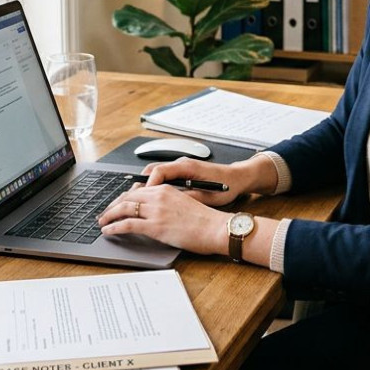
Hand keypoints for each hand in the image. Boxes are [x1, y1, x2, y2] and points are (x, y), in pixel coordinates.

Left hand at [97, 184, 227, 254]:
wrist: (215, 228)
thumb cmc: (206, 220)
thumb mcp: (185, 203)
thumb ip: (168, 202)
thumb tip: (156, 211)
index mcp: (166, 189)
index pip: (137, 190)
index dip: (123, 198)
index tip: (116, 205)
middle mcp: (158, 196)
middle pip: (127, 197)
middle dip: (112, 206)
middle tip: (104, 213)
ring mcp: (156, 211)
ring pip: (123, 209)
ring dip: (109, 215)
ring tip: (102, 222)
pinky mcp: (155, 226)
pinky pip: (127, 224)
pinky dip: (114, 227)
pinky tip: (108, 231)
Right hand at [141, 156, 276, 207]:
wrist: (238, 178)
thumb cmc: (227, 186)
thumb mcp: (207, 197)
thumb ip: (187, 199)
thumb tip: (169, 205)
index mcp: (187, 167)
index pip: (159, 171)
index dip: (148, 185)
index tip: (142, 197)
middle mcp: (182, 164)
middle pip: (152, 170)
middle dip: (140, 186)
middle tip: (130, 200)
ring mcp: (181, 167)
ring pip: (155, 173)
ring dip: (145, 186)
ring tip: (135, 200)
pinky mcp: (182, 172)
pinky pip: (162, 176)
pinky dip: (153, 186)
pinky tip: (150, 198)